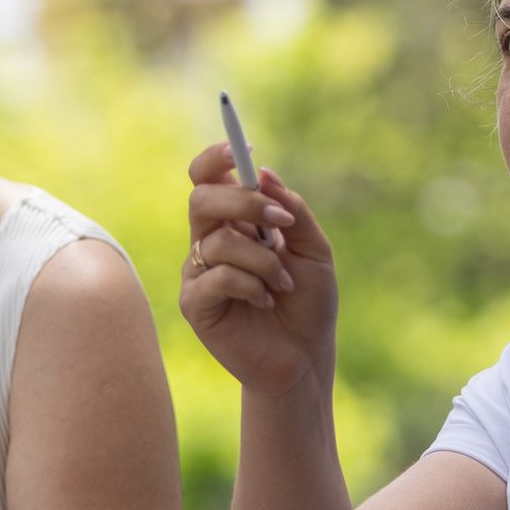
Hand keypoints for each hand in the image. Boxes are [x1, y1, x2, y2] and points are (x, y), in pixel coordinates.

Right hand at [179, 143, 331, 393]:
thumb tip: (264, 174)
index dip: (216, 158)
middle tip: (280, 223)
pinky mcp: (195, 303)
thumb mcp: (314, 250)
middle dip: (243, 203)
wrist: (305, 357)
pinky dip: (250, 285)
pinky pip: (217, 277)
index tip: (244, 152)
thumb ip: (292, 211)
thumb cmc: (309, 304)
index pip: (207, 178)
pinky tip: (266, 303)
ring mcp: (199, 272)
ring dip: (263, 260)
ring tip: (284, 286)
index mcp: (235, 222)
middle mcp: (211, 241)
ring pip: (217, 241)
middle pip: (202, 199)